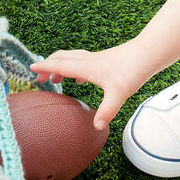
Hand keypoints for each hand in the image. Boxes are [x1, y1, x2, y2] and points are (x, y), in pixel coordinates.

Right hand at [32, 41, 151, 130]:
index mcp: (86, 68)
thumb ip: (106, 111)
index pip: (59, 66)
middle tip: (39, 78)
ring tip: (56, 79)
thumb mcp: (118, 94)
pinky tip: (81, 78)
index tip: (31, 69)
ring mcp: (97, 58)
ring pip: (72, 58)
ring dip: (60, 66)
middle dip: (48, 67)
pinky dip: (75, 67)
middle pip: (62, 59)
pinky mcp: (105, 59)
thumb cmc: (133, 70)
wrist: (149, 53)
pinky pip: (83, 61)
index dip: (44, 68)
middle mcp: (89, 60)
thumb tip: (96, 127)